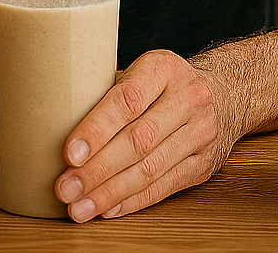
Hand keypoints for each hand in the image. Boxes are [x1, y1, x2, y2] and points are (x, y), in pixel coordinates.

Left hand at [54, 49, 240, 221]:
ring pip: (151, 169)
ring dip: (110, 192)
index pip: (128, 101)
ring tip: (79, 207)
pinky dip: (133, 201)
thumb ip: (109, 93)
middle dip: (97, 169)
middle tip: (65, 188)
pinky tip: (107, 209)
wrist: (225, 92)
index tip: (68, 153)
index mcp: (163, 68)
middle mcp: (187, 98)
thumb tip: (52, 120)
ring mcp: (200, 132)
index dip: (97, 129)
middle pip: (138, 140)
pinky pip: (164, 186)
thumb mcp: (142, 71)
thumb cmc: (164, 83)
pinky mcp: (203, 163)